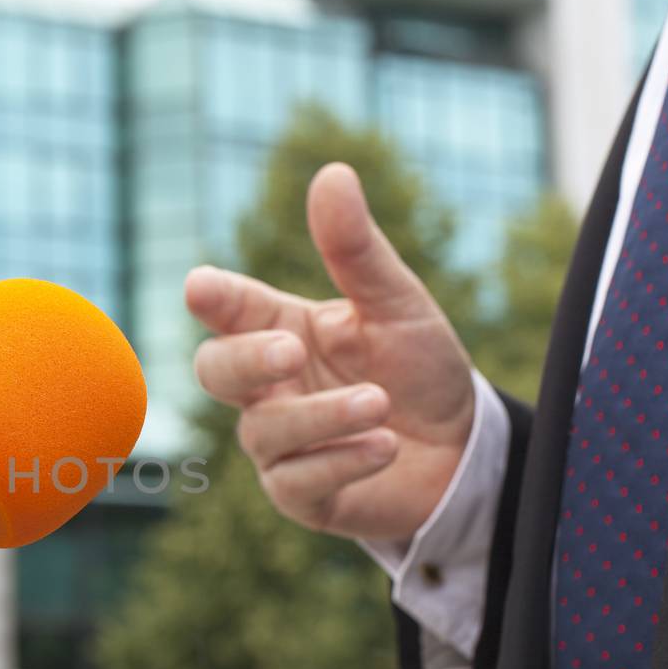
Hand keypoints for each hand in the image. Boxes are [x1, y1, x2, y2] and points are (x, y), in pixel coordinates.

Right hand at [187, 163, 475, 541]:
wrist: (465, 451)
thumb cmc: (421, 369)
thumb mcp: (398, 303)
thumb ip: (357, 249)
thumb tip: (332, 172)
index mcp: (281, 329)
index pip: (231, 310)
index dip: (213, 299)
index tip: (202, 286)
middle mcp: (269, 388)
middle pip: (215, 371)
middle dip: (246, 360)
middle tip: (292, 350)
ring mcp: (279, 445)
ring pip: (263, 431)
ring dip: (323, 416)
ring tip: (381, 404)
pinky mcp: (301, 496)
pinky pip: (295, 482)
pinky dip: (340, 461)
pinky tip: (385, 446)